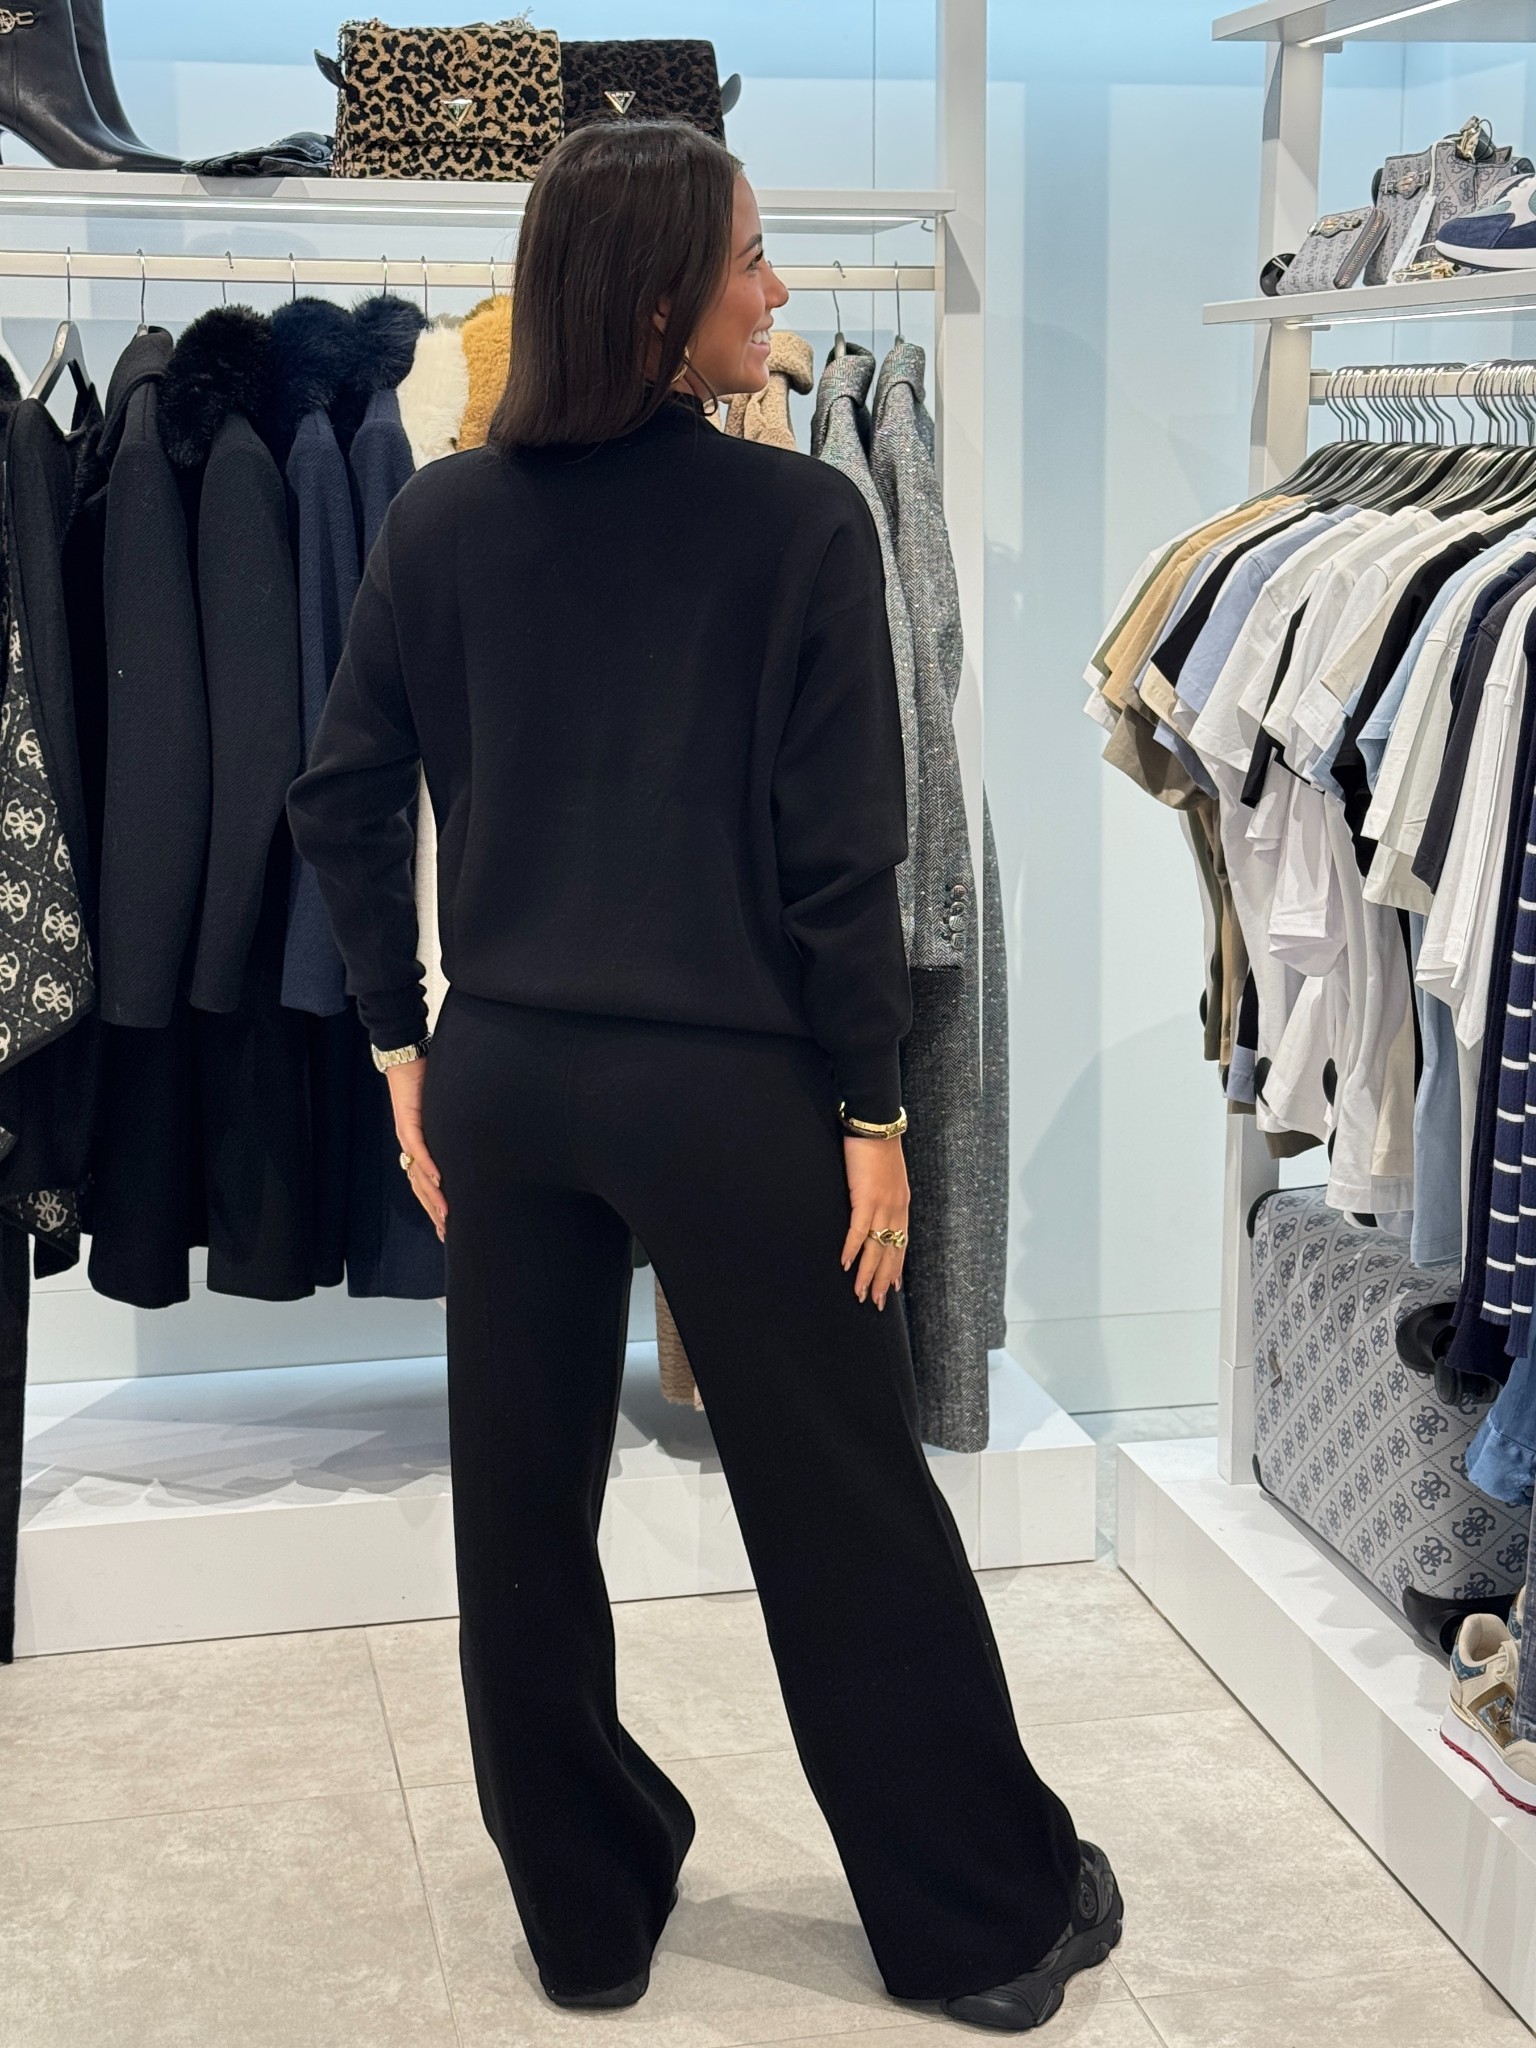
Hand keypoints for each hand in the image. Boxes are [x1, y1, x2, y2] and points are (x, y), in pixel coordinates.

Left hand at [387, 1059, 447, 1240]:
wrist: (407, 1059)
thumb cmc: (426, 1083)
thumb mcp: (443, 1113)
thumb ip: (452, 1131)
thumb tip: (475, 1144)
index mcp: (419, 1147)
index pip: (425, 1184)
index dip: (435, 1206)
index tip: (446, 1227)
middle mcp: (411, 1147)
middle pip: (420, 1187)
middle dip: (434, 1211)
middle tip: (447, 1232)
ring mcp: (408, 1136)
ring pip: (419, 1175)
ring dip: (433, 1197)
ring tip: (446, 1215)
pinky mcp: (409, 1123)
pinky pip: (420, 1149)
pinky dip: (429, 1167)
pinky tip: (438, 1181)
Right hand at [840, 1133, 908, 1309]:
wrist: (876, 1125)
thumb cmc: (878, 1148)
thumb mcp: (886, 1177)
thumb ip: (882, 1195)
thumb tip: (872, 1207)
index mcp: (901, 1205)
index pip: (901, 1244)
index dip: (896, 1267)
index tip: (892, 1287)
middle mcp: (896, 1210)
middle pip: (891, 1253)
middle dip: (883, 1280)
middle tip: (876, 1303)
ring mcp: (882, 1205)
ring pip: (876, 1248)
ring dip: (868, 1274)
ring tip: (861, 1294)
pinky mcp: (866, 1198)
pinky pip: (858, 1231)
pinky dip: (852, 1249)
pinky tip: (846, 1265)